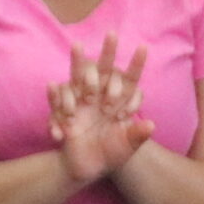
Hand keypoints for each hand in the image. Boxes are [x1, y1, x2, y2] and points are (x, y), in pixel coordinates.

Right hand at [47, 36, 152, 184]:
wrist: (88, 168)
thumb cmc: (110, 154)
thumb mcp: (127, 147)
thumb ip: (137, 136)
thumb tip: (151, 125)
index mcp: (118, 102)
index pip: (129, 81)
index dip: (136, 65)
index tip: (143, 47)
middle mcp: (100, 96)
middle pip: (104, 69)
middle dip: (108, 52)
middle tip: (112, 35)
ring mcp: (81, 102)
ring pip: (77, 77)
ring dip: (77, 61)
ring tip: (77, 45)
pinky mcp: (64, 113)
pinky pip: (56, 101)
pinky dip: (53, 95)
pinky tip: (52, 85)